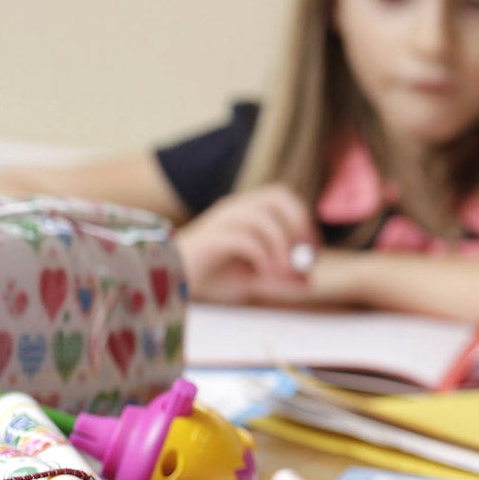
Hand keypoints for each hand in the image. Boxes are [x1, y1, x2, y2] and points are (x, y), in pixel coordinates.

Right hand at [173, 185, 315, 304]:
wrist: (167, 283)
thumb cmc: (209, 277)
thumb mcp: (252, 279)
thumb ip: (279, 278)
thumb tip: (309, 282)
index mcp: (245, 210)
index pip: (284, 198)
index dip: (304, 221)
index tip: (312, 253)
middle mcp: (234, 208)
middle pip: (277, 196)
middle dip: (297, 225)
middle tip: (302, 257)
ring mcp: (221, 221)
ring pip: (263, 219)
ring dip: (281, 248)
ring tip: (282, 274)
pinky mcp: (211, 238)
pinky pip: (246, 240)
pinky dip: (263, 258)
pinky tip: (263, 276)